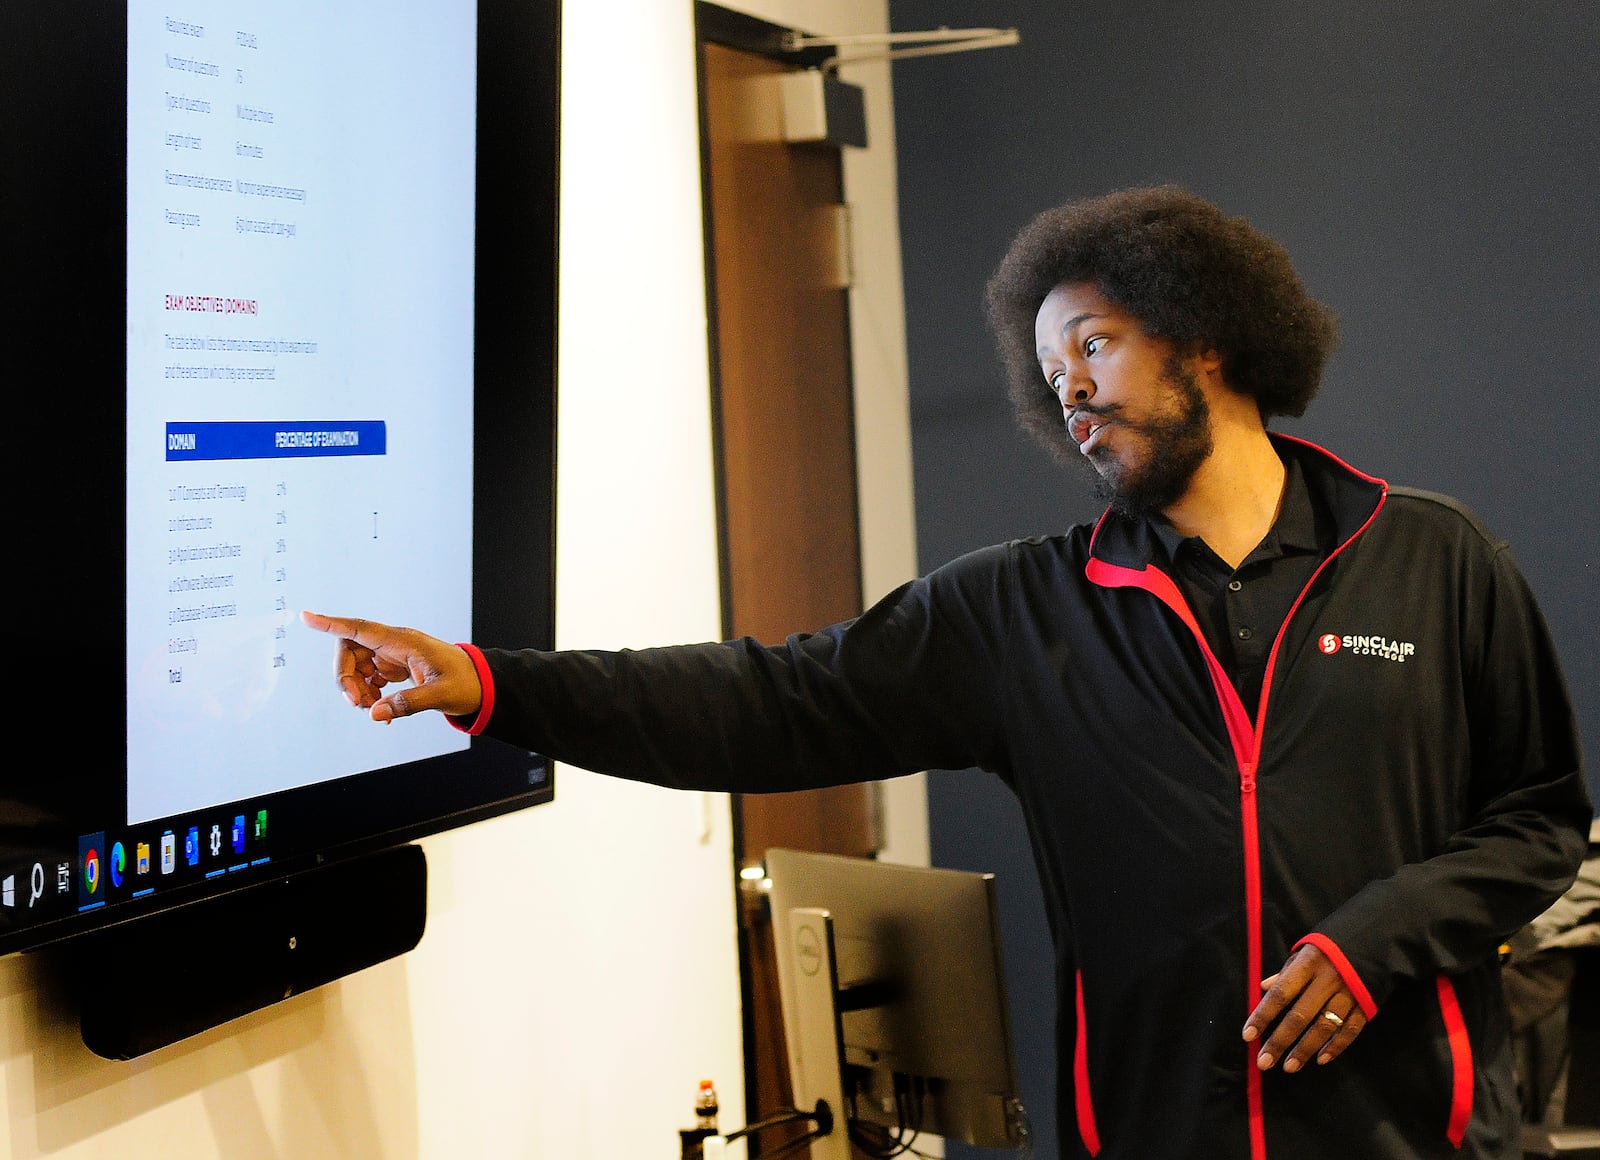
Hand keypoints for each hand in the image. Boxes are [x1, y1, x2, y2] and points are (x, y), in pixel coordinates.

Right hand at [300, 611, 482, 722]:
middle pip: (350, 650)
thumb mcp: (440, 695)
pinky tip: (382, 708)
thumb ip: (408, 704)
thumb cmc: (466, 683)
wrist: (483, 684)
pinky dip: (369, 693)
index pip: (360, 628)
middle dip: (346, 677)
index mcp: (403, 642)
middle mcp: (395, 644)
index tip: (306, 617)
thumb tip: (375, 714)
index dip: (331, 624)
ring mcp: (394, 654)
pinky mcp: (396, 666)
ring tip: (375, 709)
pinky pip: (370, 676)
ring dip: (357, 689)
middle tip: (359, 704)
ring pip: (358, 665)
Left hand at [1241, 945, 1367, 1072]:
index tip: (1248, 1035)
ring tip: (1289, 1066)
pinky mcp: (1367, 1003)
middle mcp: (1328, 980)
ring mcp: (1350, 993)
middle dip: (1280, 1040)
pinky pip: (1351, 1029)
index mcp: (1308, 964)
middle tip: (1264, 1062)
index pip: (1281, 993)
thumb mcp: (1305, 950)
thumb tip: (1263, 988)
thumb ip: (1286, 972)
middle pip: (1300, 1015)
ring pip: (1325, 1026)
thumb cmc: (1331, 945)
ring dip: (1306, 1049)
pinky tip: (1321, 1059)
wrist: (1376, 935)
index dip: (1263, 1015)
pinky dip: (1337, 1046)